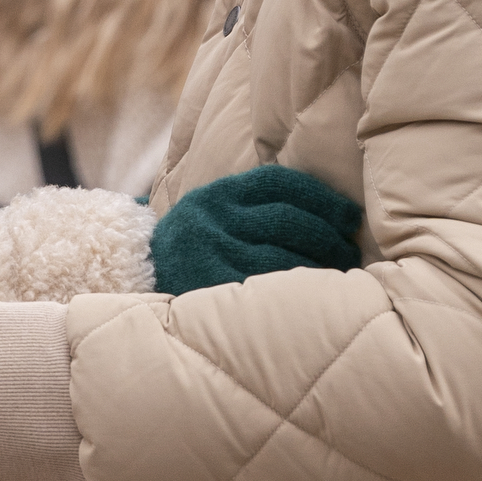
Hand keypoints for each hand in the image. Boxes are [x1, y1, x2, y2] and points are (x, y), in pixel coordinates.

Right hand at [148, 164, 366, 294]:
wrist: (131, 283)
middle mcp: (210, 219)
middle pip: (285, 221)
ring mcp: (207, 255)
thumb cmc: (194, 252)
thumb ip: (255, 209)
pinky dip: (295, 293)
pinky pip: (263, 291)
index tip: (350, 217)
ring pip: (280, 258)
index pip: (278, 183)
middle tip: (350, 252)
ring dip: (319, 267)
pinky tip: (315, 297)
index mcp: (216, 194)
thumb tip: (331, 217)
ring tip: (342, 275)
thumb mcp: (215, 218)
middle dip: (327, 236)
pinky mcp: (207, 291)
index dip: (322, 198)